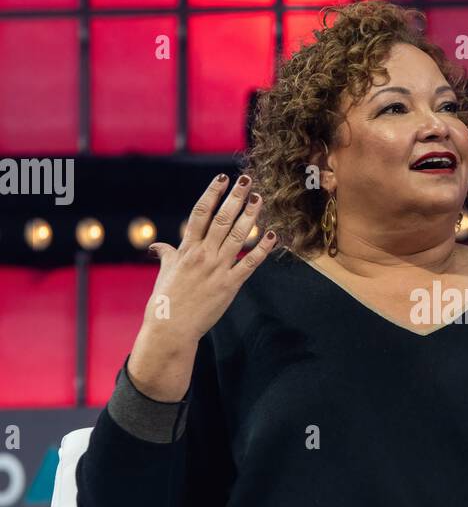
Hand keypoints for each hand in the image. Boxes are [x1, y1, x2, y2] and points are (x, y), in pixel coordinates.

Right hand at [127, 174, 276, 399]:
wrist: (171, 328)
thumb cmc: (165, 301)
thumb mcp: (164, 273)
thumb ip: (166, 255)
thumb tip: (157, 245)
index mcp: (186, 249)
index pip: (200, 213)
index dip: (212, 193)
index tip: (222, 177)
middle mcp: (203, 255)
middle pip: (222, 219)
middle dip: (235, 197)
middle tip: (247, 180)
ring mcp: (217, 269)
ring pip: (238, 236)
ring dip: (250, 216)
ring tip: (259, 199)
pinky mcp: (230, 285)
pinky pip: (250, 263)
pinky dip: (262, 249)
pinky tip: (272, 235)